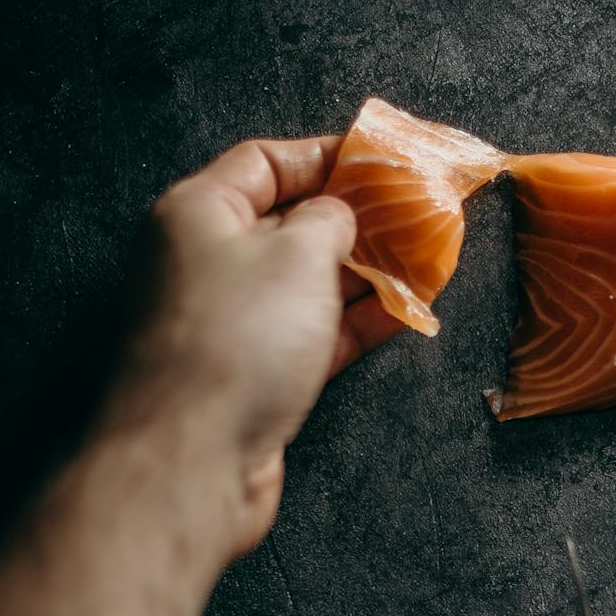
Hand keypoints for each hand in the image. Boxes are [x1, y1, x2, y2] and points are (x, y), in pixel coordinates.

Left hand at [103, 135, 401, 558]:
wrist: (192, 458)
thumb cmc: (237, 339)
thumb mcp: (298, 252)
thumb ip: (328, 219)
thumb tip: (337, 216)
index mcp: (197, 213)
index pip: (264, 162)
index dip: (326, 156)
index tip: (381, 162)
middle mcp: (202, 262)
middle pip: (285, 223)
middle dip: (352, 219)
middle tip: (413, 214)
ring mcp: (224, 323)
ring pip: (302, 284)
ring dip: (362, 274)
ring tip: (422, 262)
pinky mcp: (246, 376)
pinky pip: (308, 335)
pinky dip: (353, 322)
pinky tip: (404, 313)